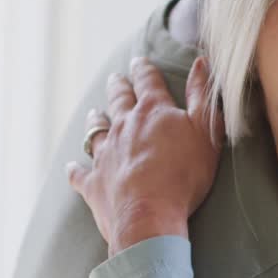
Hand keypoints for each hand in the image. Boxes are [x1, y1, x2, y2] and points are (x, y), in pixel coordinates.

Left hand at [68, 56, 223, 256]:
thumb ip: (202, 96)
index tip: (140, 61)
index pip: (147, 83)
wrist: (150, 216)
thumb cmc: (184, 174)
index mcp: (152, 112)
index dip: (145, 71)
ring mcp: (106, 154)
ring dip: (96, 120)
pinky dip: (76, 169)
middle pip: (119, 101)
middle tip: (116, 79)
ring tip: (94, 113)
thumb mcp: (205, 131)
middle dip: (119, 87)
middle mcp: (124, 127)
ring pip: (96, 130)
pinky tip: (72, 166)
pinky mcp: (94, 183)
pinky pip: (80, 173)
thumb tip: (201, 64)